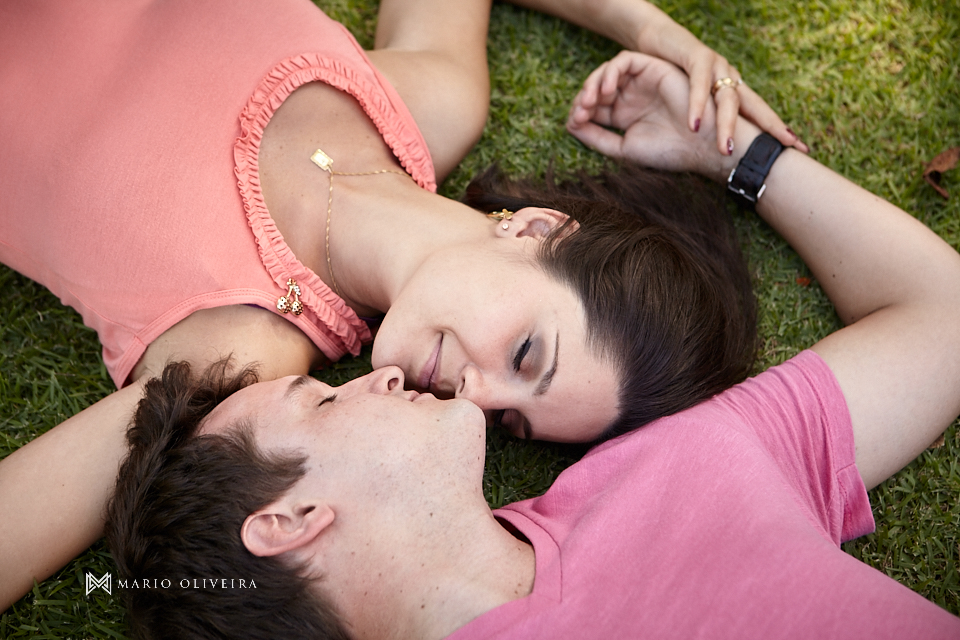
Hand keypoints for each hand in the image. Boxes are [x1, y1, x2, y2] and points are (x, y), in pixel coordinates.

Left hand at [567, 51, 744, 180]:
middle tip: (578, 112)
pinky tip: (605, 90)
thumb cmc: (669, 152)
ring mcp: (641, 82)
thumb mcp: (625, 148)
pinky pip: (624, 61)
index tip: (574, 124)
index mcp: (624, 116)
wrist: (703, 146)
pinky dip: (610, 71)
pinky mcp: (653, 67)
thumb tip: (571, 125)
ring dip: (592, 84)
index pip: (592, 108)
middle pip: (596, 89)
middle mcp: (631, 97)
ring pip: (606, 73)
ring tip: (589, 102)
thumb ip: (597, 138)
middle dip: (582, 99)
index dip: (579, 113)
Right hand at [630, 14, 807, 154]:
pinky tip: (695, 124)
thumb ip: (711, 122)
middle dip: (771, 126)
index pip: (760, 113)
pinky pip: (698, 83)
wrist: (658, 40)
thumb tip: (721, 154)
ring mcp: (717, 66)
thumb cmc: (676, 75)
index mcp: (733, 90)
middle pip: (755, 106)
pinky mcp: (697, 57)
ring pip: (728, 99)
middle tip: (786, 146)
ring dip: (727, 126)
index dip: (778, 129)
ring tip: (725, 150)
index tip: (802, 147)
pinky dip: (697, 104)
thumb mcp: (697, 102)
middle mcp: (731, 78)